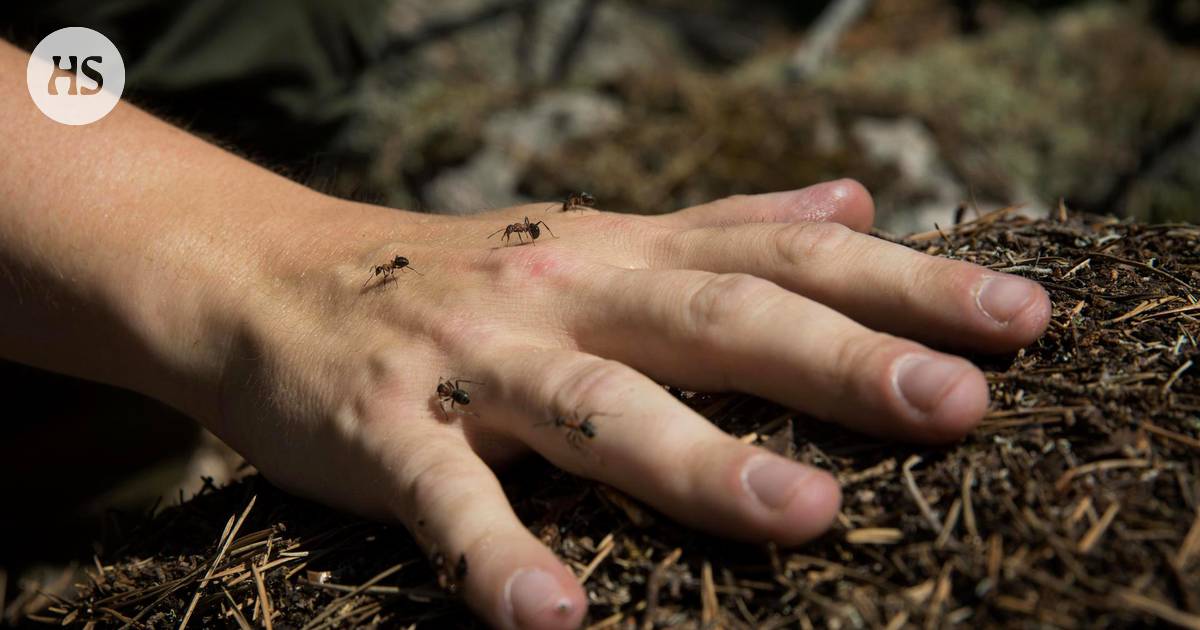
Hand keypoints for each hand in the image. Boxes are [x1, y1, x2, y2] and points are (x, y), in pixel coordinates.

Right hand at [212, 180, 1048, 628]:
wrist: (274, 272)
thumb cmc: (464, 268)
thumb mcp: (600, 232)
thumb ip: (727, 225)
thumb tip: (855, 200)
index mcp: (625, 251)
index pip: (784, 258)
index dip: (905, 286)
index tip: (1021, 321)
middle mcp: (565, 293)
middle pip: (716, 320)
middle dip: (839, 363)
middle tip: (958, 404)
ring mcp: (476, 362)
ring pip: (599, 409)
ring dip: (698, 462)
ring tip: (805, 517)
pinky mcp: (388, 431)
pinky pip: (449, 502)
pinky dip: (499, 558)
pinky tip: (558, 621)